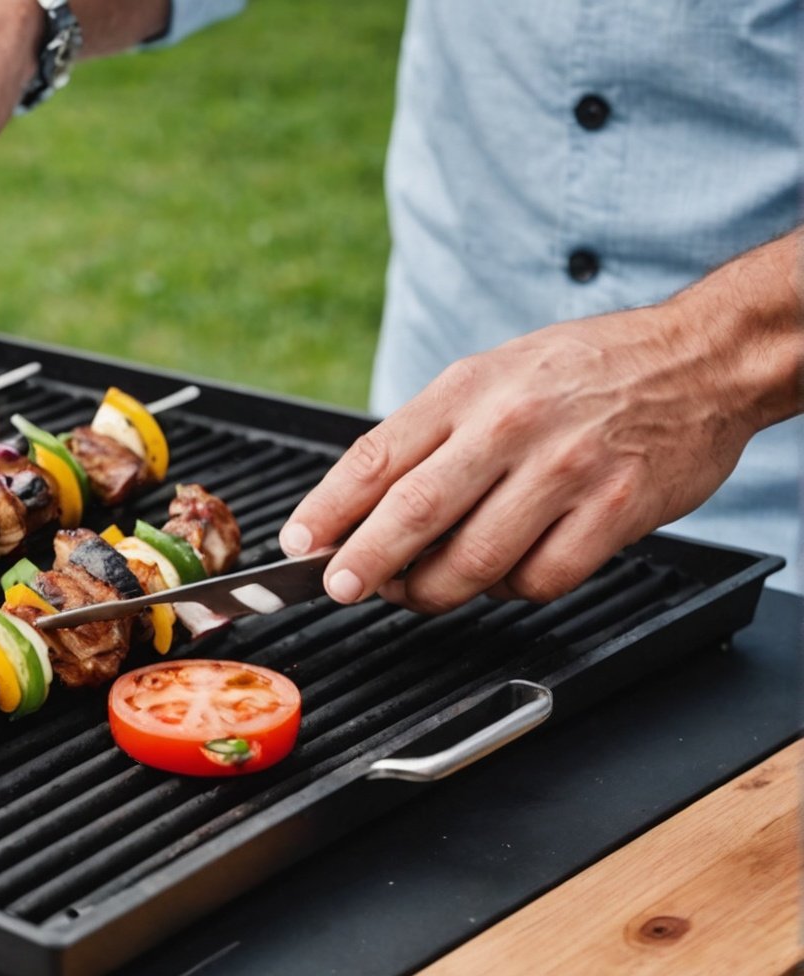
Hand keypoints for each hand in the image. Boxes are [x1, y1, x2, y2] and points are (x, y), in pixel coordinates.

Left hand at [280, 241, 802, 612]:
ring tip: (422, 587)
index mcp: (469, 390)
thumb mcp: (492, 376)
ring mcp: (566, 472)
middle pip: (415, 512)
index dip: (328, 509)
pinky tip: (509, 573)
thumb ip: (429, 436)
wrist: (701, 359)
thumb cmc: (583, 372)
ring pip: (473, 561)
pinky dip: (513, 590)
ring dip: (435, 589)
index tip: (299, 544)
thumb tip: (354, 507)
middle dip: (364, 561)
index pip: (377, 457)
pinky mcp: (614, 512)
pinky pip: (541, 579)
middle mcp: (512, 427)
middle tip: (341, 587)